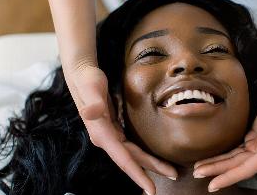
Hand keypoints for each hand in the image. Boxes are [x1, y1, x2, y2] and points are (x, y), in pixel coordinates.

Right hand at [65, 64, 176, 194]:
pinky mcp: (114, 129)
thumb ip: (92, 102)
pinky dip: (142, 154)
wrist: (81, 73)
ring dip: (149, 163)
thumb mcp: (90, 88)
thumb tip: (89, 113)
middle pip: (132, 159)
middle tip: (174, 175)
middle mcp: (106, 138)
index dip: (137, 174)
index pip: (123, 159)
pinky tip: (151, 157)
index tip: (151, 189)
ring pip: (132, 154)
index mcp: (102, 134)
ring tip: (169, 170)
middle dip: (151, 170)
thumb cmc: (87, 79)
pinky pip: (130, 146)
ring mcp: (110, 135)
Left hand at [193, 83, 256, 191]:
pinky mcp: (253, 138)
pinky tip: (212, 158)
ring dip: (217, 164)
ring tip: (199, 168)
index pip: (247, 168)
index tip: (213, 184)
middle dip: (217, 171)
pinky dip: (223, 155)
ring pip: (234, 159)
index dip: (229, 177)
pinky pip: (236, 151)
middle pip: (236, 166)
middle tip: (196, 174)